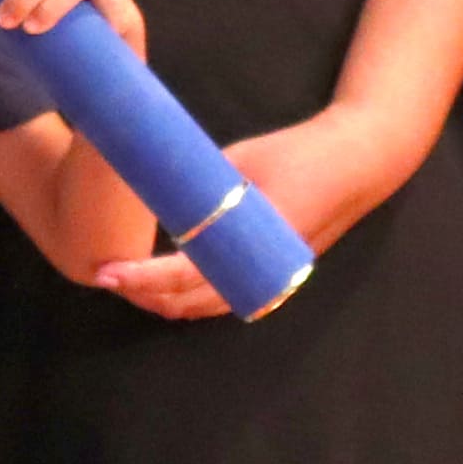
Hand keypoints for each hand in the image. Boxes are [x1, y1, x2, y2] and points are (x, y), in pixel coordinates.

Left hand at [92, 107, 401, 321]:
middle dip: (142, 295)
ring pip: (203, 309)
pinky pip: (222, 299)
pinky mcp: (272, 277)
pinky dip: (190, 297)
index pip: (182, 275)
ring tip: (128, 278)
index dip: (140, 278)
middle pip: (186, 304)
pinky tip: (166, 280)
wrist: (356, 162)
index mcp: (249, 244)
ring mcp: (269, 281)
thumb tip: (152, 193)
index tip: (106, 272)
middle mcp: (259, 274)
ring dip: (164, 300)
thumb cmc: (298, 155)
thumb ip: (197, 186)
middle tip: (107, 273)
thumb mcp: (237, 162)